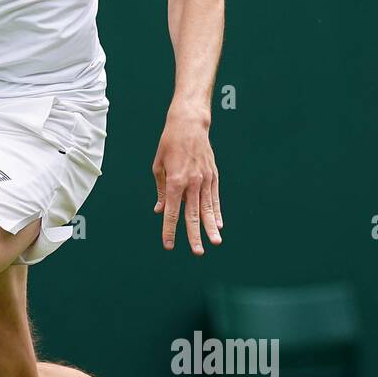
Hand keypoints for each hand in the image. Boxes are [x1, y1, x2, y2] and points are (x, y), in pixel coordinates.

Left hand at [152, 110, 221, 254]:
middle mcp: (191, 183)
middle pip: (193, 214)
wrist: (189, 124)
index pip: (171, 212)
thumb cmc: (169, 144)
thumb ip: (161, 190)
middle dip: (194, 235)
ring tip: (215, 242)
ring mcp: (205, 180)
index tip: (168, 245)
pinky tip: (218, 225)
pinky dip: (217, 212)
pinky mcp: (213, 176)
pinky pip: (215, 198)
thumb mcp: (158, 166)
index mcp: (175, 181)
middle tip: (197, 252)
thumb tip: (160, 211)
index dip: (169, 230)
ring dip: (211, 227)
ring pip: (208, 209)